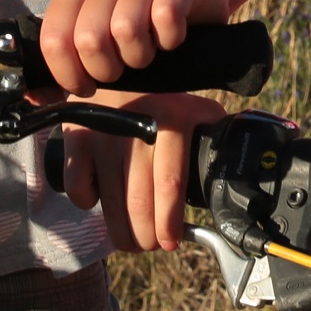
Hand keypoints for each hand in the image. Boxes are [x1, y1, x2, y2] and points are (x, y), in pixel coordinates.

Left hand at [35, 0, 228, 91]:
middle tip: (120, 69)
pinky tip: (170, 38)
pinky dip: (169, 40)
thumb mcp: (96, 45)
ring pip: (126, 29)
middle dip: (106, 70)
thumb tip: (37, 98)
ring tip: (145, 52)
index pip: (54, 38)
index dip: (68, 75)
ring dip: (139, 56)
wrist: (187, 0)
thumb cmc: (136, 30)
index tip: (85, 86)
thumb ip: (64, 66)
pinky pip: (165, 17)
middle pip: (89, 38)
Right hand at [56, 91, 221, 251]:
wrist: (115, 66)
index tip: (170, 242)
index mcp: (173, 119)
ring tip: (132, 239)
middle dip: (146, 236)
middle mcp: (136, 126)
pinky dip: (89, 204)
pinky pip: (79, 189)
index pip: (170, 183)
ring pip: (110, 203)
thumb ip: (212, 136)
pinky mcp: (76, 139)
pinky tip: (102, 201)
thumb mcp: (192, 109)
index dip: (169, 222)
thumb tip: (234, 175)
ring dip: (122, 232)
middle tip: (151, 244)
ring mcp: (103, 134)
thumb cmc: (161, 100)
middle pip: (139, 202)